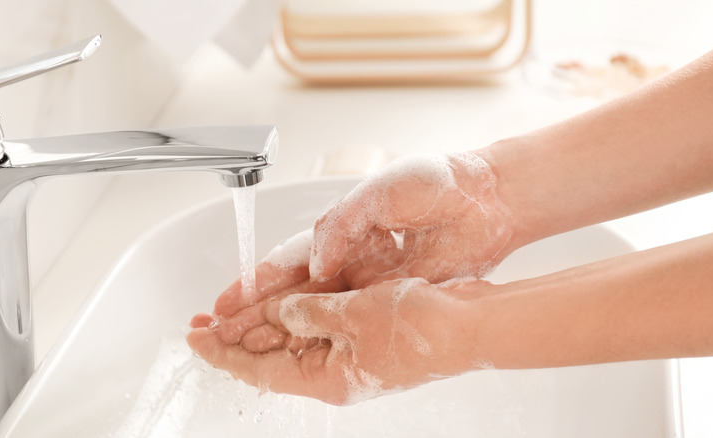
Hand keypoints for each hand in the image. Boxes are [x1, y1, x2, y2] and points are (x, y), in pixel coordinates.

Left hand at [188, 278, 490, 404]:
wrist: (469, 324)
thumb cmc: (423, 327)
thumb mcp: (352, 315)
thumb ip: (308, 312)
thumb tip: (281, 310)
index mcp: (327, 379)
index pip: (258, 370)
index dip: (223, 352)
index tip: (196, 337)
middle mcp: (333, 373)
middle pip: (270, 358)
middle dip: (235, 338)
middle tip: (202, 322)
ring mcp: (349, 356)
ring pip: (292, 342)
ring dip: (262, 325)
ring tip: (231, 311)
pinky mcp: (363, 337)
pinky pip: (317, 329)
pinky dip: (295, 316)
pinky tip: (280, 304)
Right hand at [209, 152, 515, 352]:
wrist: (490, 197)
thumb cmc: (438, 181)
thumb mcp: (380, 191)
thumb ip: (342, 225)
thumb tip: (317, 262)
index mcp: (341, 227)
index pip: (288, 261)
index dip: (255, 283)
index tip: (225, 303)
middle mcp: (351, 257)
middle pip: (295, 293)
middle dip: (257, 313)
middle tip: (222, 334)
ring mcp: (373, 280)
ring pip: (320, 311)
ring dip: (286, 329)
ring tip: (252, 349)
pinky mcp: (397, 295)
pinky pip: (356, 320)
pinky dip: (329, 335)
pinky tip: (306, 350)